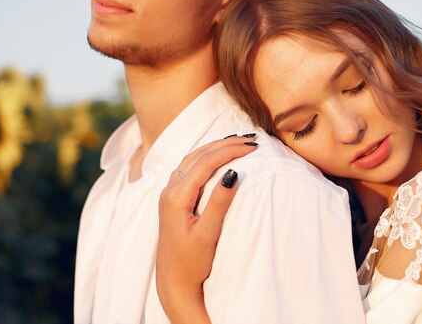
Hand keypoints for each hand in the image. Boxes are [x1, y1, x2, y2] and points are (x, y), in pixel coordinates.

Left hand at [156, 134, 258, 322]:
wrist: (173, 282)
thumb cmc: (191, 262)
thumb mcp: (208, 234)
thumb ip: (219, 203)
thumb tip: (233, 173)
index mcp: (176, 197)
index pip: (205, 162)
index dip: (229, 151)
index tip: (252, 147)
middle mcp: (169, 190)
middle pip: (199, 156)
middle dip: (225, 145)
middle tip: (251, 140)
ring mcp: (169, 193)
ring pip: (192, 159)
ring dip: (215, 148)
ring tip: (238, 143)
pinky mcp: (173, 199)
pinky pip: (189, 167)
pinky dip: (206, 157)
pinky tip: (218, 156)